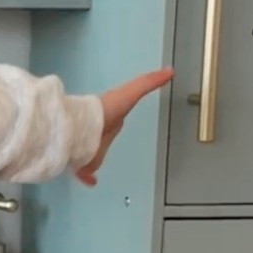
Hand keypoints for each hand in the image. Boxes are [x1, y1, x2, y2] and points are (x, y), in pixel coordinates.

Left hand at [73, 67, 173, 186]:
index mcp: (107, 118)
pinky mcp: (82, 162)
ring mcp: (87, 148)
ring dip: (92, 157)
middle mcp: (95, 132)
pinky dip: (87, 177)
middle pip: (100, 137)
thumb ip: (148, 82)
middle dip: (101, 139)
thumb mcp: (130, 93)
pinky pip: (84, 172)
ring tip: (94, 164)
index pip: (113, 119)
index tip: (118, 119)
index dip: (115, 119)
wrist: (82, 128)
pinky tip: (91, 182)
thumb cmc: (107, 112)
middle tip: (104, 142)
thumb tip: (170, 70)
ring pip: (90, 154)